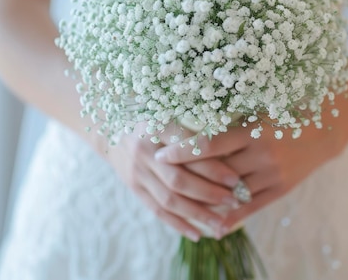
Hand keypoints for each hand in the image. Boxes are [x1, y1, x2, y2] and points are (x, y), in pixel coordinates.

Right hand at [100, 122, 241, 240]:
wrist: (112, 128)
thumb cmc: (154, 118)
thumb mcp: (171, 113)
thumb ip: (194, 129)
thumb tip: (232, 150)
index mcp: (157, 127)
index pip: (188, 151)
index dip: (213, 167)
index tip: (235, 178)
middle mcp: (144, 151)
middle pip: (179, 179)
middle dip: (210, 193)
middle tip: (235, 201)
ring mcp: (137, 172)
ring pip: (170, 199)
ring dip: (197, 214)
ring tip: (222, 224)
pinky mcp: (134, 187)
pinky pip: (158, 210)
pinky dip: (178, 224)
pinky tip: (198, 234)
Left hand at [154, 123, 344, 235]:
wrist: (325, 132)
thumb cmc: (285, 114)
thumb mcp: (259, 111)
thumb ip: (231, 121)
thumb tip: (193, 124)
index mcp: (253, 131)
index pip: (210, 144)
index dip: (183, 150)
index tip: (161, 154)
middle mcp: (261, 154)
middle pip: (216, 171)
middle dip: (188, 175)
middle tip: (162, 178)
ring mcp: (271, 175)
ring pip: (231, 192)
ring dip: (205, 199)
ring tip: (179, 203)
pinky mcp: (280, 190)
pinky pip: (252, 207)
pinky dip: (232, 218)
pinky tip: (214, 226)